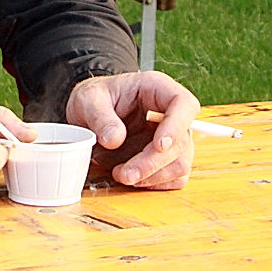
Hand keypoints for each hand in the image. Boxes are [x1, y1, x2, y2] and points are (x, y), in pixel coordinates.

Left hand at [65, 71, 198, 190]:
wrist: (88, 116)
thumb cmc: (94, 99)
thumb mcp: (87, 99)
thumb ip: (100, 116)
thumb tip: (115, 139)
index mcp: (157, 89)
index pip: (184, 104)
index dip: (177, 126)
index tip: (159, 145)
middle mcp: (170, 113)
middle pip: (181, 141)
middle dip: (152, 162)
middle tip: (125, 173)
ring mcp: (172, 137)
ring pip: (181, 163)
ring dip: (153, 176)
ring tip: (122, 175)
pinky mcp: (168, 158)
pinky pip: (176, 177)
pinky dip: (156, 183)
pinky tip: (134, 179)